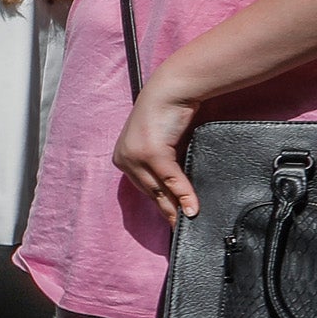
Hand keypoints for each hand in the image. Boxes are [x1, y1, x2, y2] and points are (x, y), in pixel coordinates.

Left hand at [114, 74, 201, 222]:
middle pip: (150, 193)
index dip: (159, 205)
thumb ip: (164, 164)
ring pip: (159, 190)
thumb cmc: (169, 114)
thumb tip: (177, 189)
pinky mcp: (152, 153)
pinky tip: (193, 208)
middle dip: (167, 211)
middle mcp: (125, 158)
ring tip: (188, 222)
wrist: (171, 90)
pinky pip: (171, 180)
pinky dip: (184, 195)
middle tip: (181, 227)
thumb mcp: (162, 143)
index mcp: (123, 157)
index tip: (171, 220)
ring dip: (176, 208)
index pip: (142, 188)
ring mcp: (136, 157)